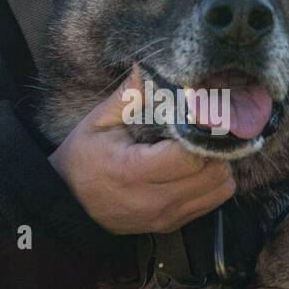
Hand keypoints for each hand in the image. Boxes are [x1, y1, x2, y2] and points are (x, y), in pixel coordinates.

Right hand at [49, 67, 235, 233]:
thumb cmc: (82, 159)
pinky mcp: (171, 224)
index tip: (198, 116)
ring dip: (218, 166)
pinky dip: (212, 184)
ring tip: (199, 149)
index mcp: (134, 171)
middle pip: (214, 173)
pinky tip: (194, 169)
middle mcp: (154, 200)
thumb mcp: (98, 123)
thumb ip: (130, 95)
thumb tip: (149, 63)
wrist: (67, 206)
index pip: (191, 155)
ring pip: (220, 189)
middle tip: (203, 130)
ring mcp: (165, 216)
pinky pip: (212, 203)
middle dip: (215, 147)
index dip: (202, 132)